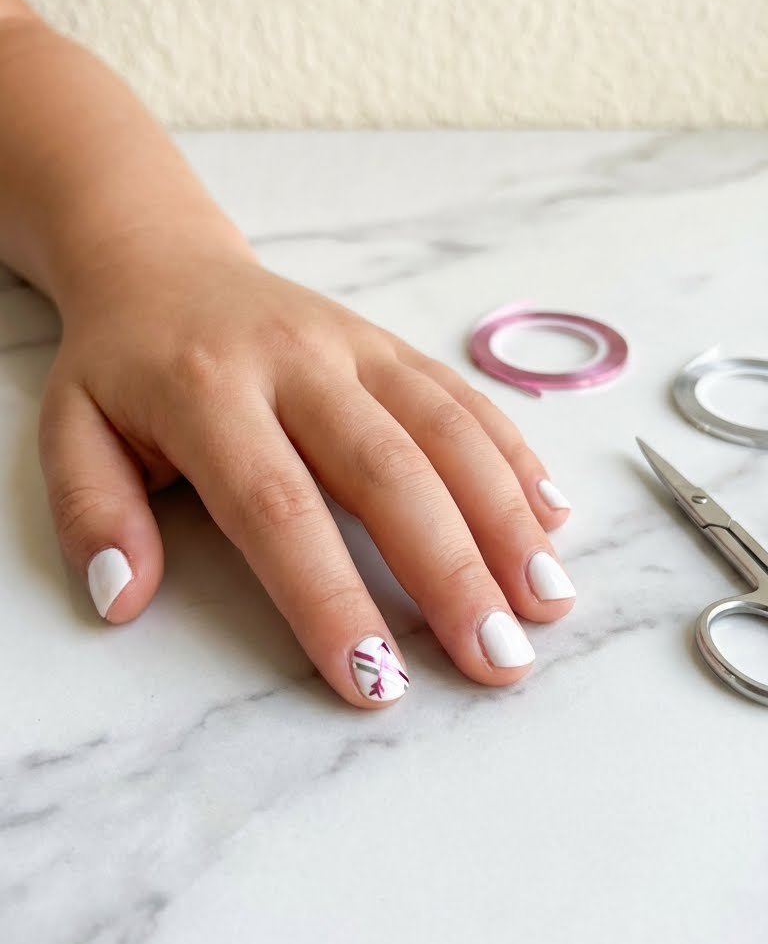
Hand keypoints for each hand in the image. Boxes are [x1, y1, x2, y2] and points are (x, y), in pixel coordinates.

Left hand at [39, 228, 574, 708]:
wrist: (164, 263)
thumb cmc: (121, 366)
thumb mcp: (70, 431)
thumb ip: (94, 513)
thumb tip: (123, 600)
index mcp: (207, 391)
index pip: (276, 506)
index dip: (329, 595)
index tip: (374, 680)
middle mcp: (295, 362)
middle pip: (386, 470)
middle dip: (452, 569)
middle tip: (501, 657)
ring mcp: (354, 346)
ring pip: (445, 429)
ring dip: (506, 518)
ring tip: (549, 602)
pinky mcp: (391, 344)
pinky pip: (462, 396)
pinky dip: (514, 456)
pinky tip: (554, 518)